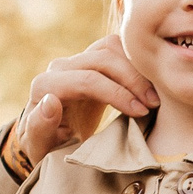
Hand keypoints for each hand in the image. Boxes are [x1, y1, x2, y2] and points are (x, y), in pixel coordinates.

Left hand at [19, 34, 157, 166]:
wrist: (52, 136)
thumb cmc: (47, 146)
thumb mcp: (39, 146)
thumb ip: (38, 127)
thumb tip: (51, 101)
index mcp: (45, 86)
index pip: (88, 80)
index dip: (118, 93)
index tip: (140, 112)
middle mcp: (60, 67)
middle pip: (103, 58)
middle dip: (133, 80)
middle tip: (154, 103)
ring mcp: (77, 60)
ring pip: (112, 47)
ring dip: (137, 68)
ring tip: (154, 95)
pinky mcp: (93, 60)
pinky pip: (118, 49)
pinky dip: (136, 62)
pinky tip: (150, 84)